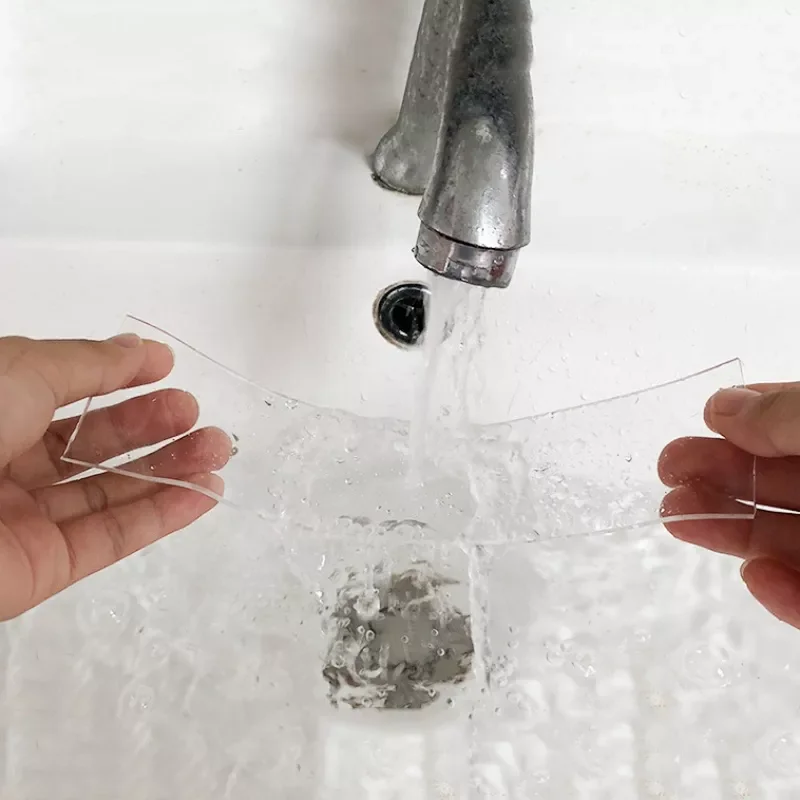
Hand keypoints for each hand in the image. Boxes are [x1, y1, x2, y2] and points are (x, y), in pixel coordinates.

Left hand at [0, 334, 231, 620]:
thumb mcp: (22, 371)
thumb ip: (90, 364)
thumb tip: (140, 348)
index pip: (68, 393)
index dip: (119, 379)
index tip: (166, 367)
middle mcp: (8, 464)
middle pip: (95, 445)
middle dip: (152, 426)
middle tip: (197, 413)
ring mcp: (27, 518)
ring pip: (111, 491)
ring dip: (170, 470)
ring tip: (218, 449)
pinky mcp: (46, 567)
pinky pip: (113, 537)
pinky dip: (164, 515)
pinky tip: (205, 493)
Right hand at [660, 384, 799, 629]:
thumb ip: (790, 415)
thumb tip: (722, 407)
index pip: (796, 425)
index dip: (753, 419)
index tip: (709, 416)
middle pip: (784, 485)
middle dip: (722, 477)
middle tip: (669, 472)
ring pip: (790, 543)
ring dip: (732, 532)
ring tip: (678, 519)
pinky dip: (783, 596)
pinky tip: (756, 575)